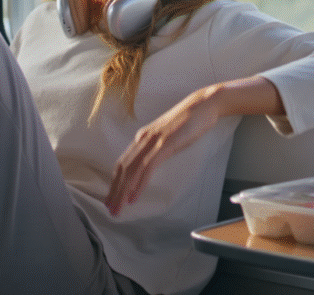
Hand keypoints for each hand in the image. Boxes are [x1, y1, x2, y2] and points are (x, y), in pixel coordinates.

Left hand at [105, 85, 224, 215]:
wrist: (204, 105)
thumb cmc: (190, 121)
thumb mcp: (169, 136)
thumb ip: (158, 147)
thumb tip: (153, 161)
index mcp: (143, 137)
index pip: (123, 163)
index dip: (115, 181)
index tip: (112, 197)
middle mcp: (143, 139)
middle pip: (123, 169)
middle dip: (114, 191)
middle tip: (110, 208)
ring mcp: (153, 141)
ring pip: (131, 171)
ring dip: (123, 192)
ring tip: (118, 208)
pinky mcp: (164, 144)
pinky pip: (147, 168)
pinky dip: (139, 184)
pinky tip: (134, 196)